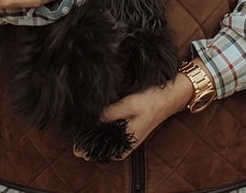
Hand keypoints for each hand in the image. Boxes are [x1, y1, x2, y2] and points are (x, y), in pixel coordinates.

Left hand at [76, 74, 192, 160]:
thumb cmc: (152, 100)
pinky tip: (94, 115)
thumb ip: (109, 114)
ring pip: (102, 138)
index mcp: (125, 144)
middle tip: (75, 121)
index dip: (84, 141)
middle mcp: (124, 144)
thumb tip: (89, 119)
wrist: (170, 95)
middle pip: (98, 145)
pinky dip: (100, 125)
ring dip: (92, 129)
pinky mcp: (125, 128)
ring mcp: (124, 137)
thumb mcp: (129, 105)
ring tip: (82, 117)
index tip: (76, 130)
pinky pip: (107, 131)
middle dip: (86, 135)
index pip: (97, 150)